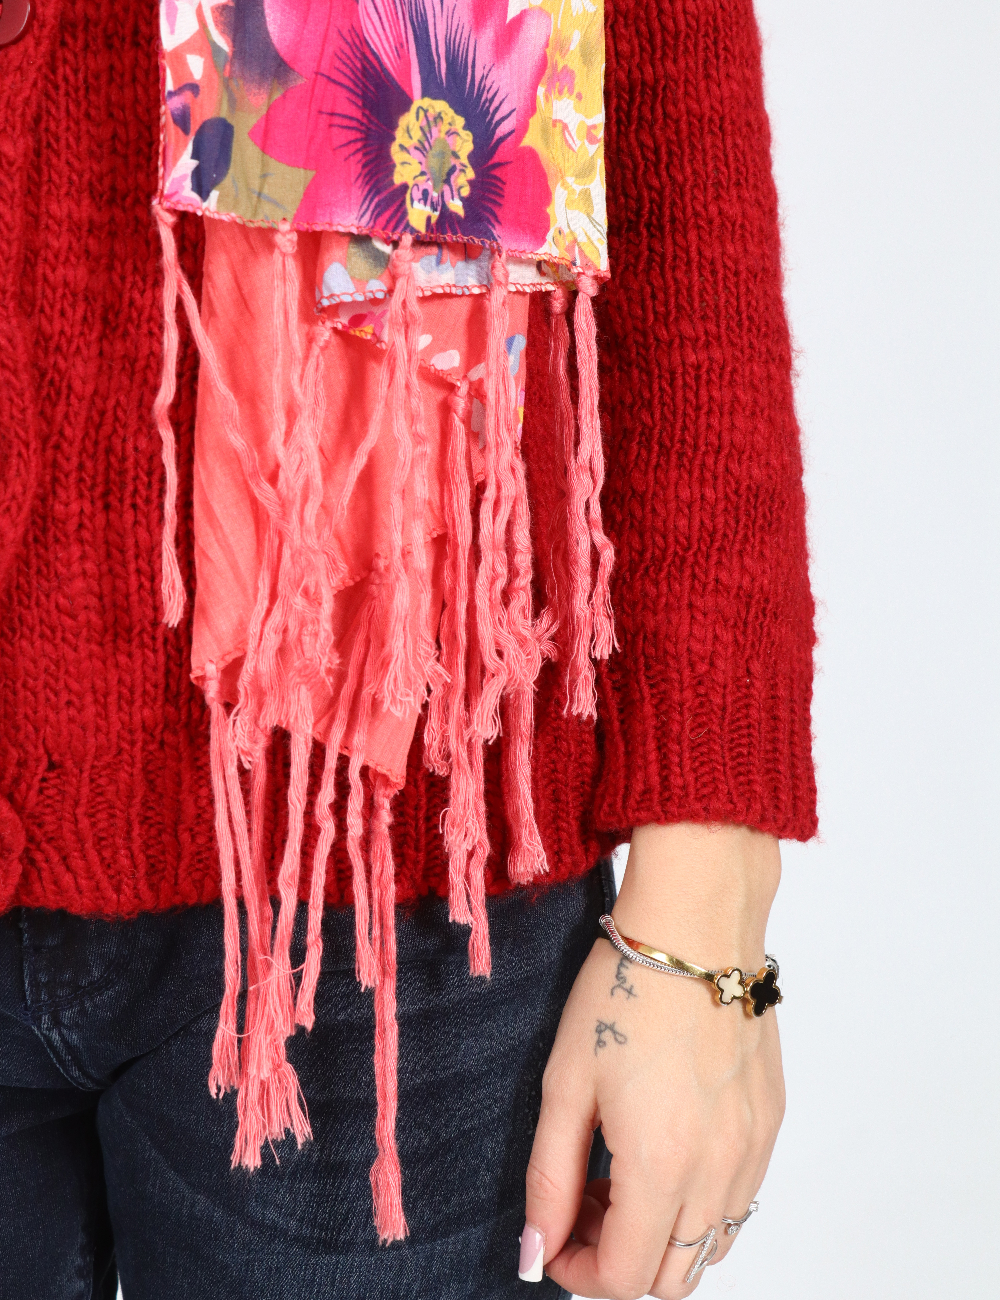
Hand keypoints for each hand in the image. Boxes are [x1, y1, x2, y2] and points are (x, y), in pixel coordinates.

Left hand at [521, 823, 784, 1298]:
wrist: (697, 925)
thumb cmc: (624, 991)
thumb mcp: (565, 1083)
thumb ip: (549, 1178)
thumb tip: (537, 1253)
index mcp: (662, 1164)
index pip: (624, 1277)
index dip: (578, 1274)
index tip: (553, 1238)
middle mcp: (719, 1170)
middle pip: (673, 1277)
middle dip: (618, 1260)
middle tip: (582, 1204)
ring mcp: (753, 1148)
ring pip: (713, 1246)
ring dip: (662, 1237)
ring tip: (620, 1175)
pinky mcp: (771, 1121)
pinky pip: (741, 1199)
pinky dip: (701, 1204)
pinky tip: (666, 1148)